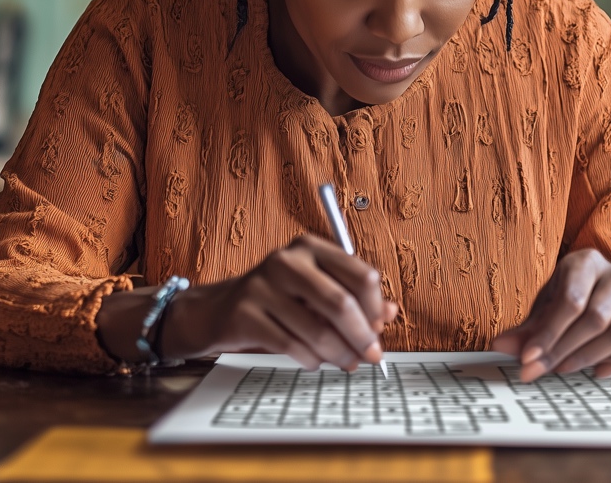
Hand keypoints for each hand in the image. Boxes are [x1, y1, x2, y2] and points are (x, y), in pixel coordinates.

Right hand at [98, 234, 396, 369]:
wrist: (219, 309)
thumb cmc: (278, 298)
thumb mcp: (316, 289)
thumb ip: (353, 297)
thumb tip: (391, 312)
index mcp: (310, 247)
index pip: (360, 273)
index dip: (375, 306)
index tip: (380, 328)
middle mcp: (287, 260)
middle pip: (340, 302)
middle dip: (361, 336)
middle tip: (372, 356)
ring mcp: (263, 285)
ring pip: (317, 329)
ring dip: (338, 354)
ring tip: (345, 363)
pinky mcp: (246, 314)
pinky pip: (292, 345)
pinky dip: (311, 359)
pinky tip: (315, 361)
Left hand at [490, 248, 610, 380]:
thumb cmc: (578, 299)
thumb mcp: (551, 305)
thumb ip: (528, 327)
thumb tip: (499, 345)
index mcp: (587, 261)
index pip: (570, 299)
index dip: (548, 332)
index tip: (528, 357)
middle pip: (594, 318)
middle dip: (563, 349)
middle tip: (539, 371)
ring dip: (588, 357)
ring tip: (564, 370)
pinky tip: (598, 372)